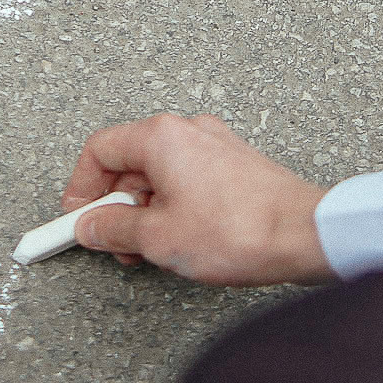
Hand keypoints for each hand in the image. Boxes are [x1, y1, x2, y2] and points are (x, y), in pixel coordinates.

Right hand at [62, 114, 330, 286]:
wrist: (306, 236)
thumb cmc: (240, 230)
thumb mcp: (158, 239)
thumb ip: (113, 230)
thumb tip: (91, 227)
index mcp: (161, 137)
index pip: (99, 150)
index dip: (80, 189)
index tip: (76, 220)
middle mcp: (189, 132)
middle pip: (129, 162)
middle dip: (114, 206)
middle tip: (112, 243)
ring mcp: (215, 147)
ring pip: (159, 174)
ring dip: (145, 212)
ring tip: (150, 250)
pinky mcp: (235, 167)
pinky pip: (187, 181)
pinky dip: (173, 207)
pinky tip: (181, 241)